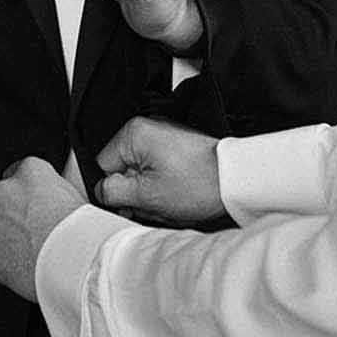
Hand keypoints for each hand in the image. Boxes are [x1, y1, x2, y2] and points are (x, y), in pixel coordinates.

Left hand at [0, 157, 84, 300]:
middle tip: (30, 230)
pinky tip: (19, 268)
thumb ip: (64, 177)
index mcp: (30, 171)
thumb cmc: (83, 233)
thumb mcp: (80, 194)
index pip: (16, 172)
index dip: (25, 193)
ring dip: (2, 237)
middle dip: (9, 212)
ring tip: (27, 251)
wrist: (78, 265)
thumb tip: (69, 162)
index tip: (32, 205)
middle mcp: (5, 191)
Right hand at [96, 116, 226, 224]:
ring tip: (172, 201)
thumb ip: (113, 192)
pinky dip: (163, 190)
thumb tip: (100, 191)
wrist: (235, 180)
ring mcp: (162, 140)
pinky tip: (178, 198)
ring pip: (141, 177)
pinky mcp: (174, 151)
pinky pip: (156, 174)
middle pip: (122, 172)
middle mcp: (146, 131)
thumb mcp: (147, 195)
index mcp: (133, 134)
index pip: (103, 167)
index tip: (128, 204)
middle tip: (155, 205)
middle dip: (136, 195)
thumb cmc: (199, 183)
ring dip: (151, 196)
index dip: (114, 192)